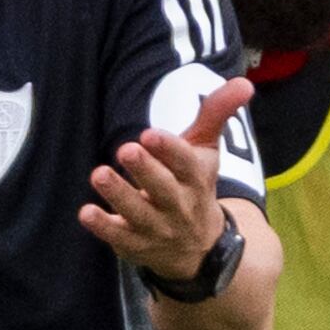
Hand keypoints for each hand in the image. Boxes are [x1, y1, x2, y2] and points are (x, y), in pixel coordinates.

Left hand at [82, 76, 252, 279]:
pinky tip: (85, 212)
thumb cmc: (194, 185)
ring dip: (119, 194)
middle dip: (145, 169)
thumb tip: (243, 83)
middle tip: (125, 149)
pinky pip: (120, 237)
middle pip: (163, 188)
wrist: (199, 247)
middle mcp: (179, 205)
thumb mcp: (206, 150)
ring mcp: (157, 227)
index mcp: (196, 178)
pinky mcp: (136, 244)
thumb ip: (216, 114)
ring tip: (99, 174)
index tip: (149, 133)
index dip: (169, 149)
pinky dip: (103, 227)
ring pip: (138, 212)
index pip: (186, 163)